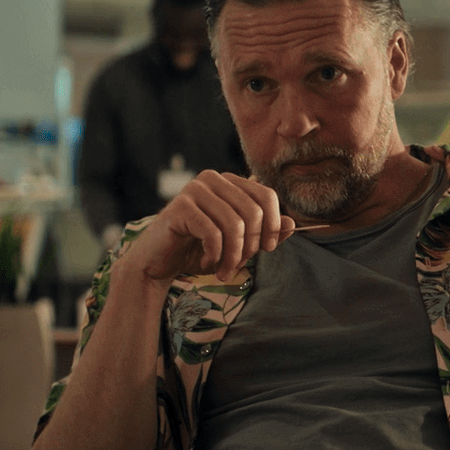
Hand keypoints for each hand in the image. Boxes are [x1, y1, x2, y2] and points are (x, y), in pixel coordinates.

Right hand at [123, 171, 294, 284]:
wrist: (158, 263)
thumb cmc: (199, 251)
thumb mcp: (238, 245)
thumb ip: (265, 234)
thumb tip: (291, 224)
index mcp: (230, 182)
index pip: (267, 195)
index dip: (273, 225)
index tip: (267, 249)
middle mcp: (213, 179)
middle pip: (253, 211)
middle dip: (251, 245)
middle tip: (239, 265)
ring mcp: (195, 190)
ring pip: (235, 224)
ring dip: (234, 255)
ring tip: (225, 271)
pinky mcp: (180, 207)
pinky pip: (212, 232)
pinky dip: (215, 254)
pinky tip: (206, 261)